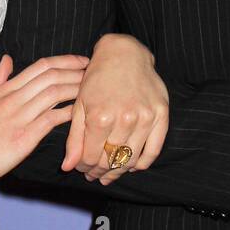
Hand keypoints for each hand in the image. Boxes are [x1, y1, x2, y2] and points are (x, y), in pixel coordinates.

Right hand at [0, 53, 89, 190]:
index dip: (65, 61)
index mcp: (6, 90)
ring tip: (93, 90)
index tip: (82, 62)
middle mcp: (13, 99)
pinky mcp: (24, 137)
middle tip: (94, 72)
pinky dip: (69, 113)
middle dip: (77, 71)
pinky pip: (52, 120)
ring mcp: (19, 117)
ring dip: (76, 89)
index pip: (41, 66)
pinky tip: (82, 112)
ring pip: (54, 94)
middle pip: (51, 76)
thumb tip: (7, 58)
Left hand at [61, 33, 168, 184]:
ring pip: (131, 160)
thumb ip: (74, 139)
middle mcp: (124, 119)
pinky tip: (132, 167)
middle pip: (110, 161)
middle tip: (94, 175)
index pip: (91, 158)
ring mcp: (145, 118)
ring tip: (109, 175)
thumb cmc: (97, 78)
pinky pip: (153, 151)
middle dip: (99, 172)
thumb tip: (68, 167)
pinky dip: (142, 164)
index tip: (80, 168)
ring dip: (119, 172)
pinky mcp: (161, 115)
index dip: (83, 167)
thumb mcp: (80, 105)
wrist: (124, 54)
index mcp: (100, 117)